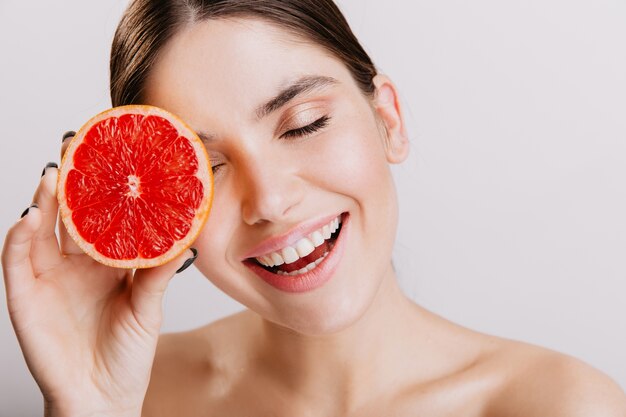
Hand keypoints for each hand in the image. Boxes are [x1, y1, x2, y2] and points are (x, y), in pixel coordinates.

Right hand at [1, 133, 196, 416]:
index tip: (116, 154)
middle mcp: (77, 263)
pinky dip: (19, 239)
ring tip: (52, 175)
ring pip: (41, 230)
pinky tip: (28, 218)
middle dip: (71, 182)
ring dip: (43, 202)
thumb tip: (185, 236)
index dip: (106, 187)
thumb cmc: (127, 352)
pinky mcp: (26, 298)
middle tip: (78, 145)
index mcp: (108, 261)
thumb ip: (159, 272)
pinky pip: (16, 262)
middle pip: (69, 214)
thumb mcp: (148, 306)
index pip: (104, 215)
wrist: (103, 396)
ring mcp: (50, 277)